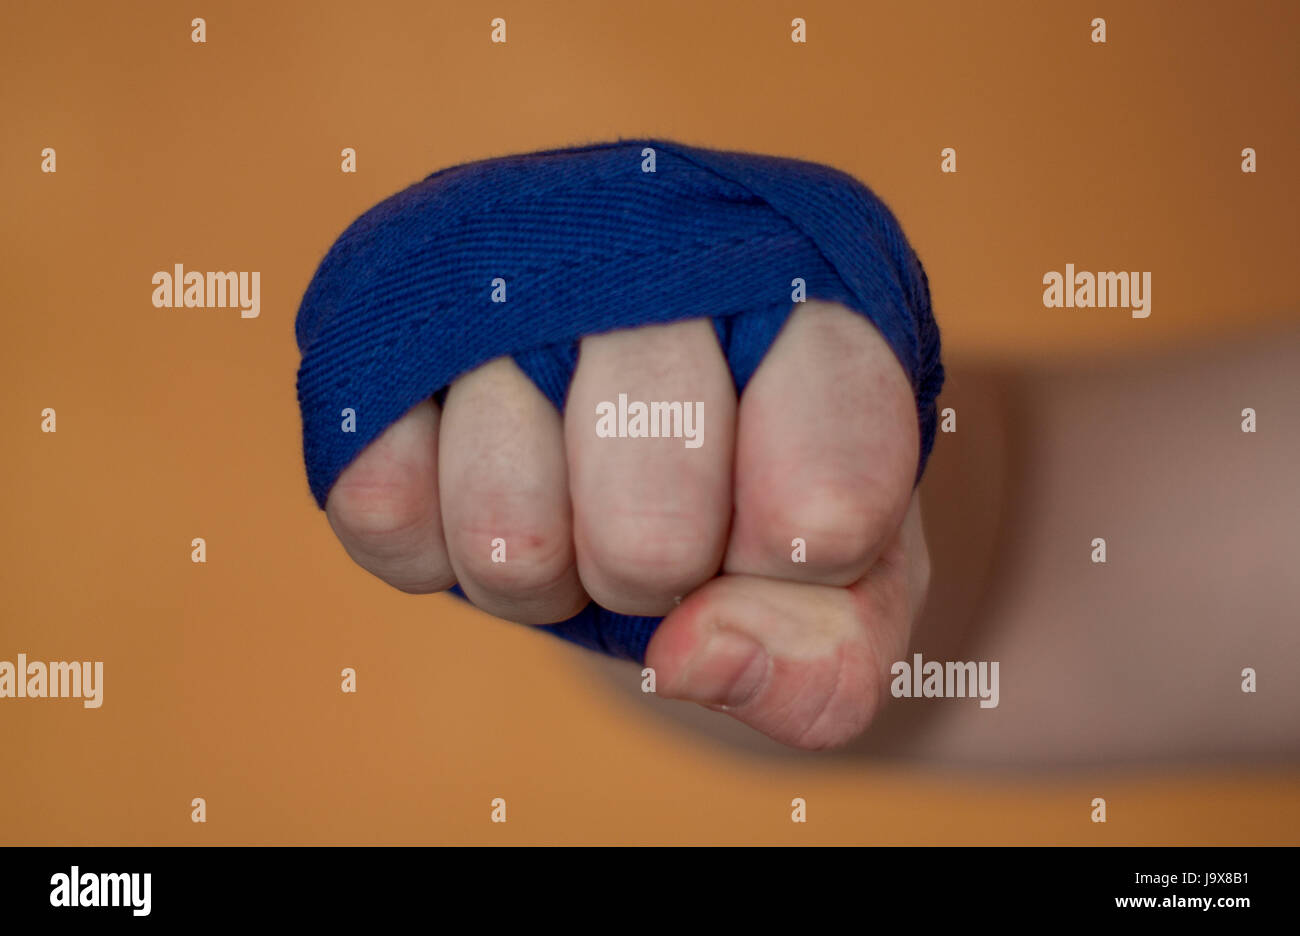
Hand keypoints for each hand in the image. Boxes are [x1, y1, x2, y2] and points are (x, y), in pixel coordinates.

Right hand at [323, 299, 930, 749]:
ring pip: (510, 532)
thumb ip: (827, 660)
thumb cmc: (754, 493)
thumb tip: (695, 654)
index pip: (825, 505)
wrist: (624, 410)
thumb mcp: (847, 589)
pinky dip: (432, 549)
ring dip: (541, 574)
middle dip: (655, 583)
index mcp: (815, 316)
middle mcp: (657, 264)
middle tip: (661, 521)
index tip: (783, 538)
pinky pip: (381, 507)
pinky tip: (475, 484)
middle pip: (652, 537)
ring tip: (565, 501)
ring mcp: (510, 289)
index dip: (789, 577)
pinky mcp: (388, 330)